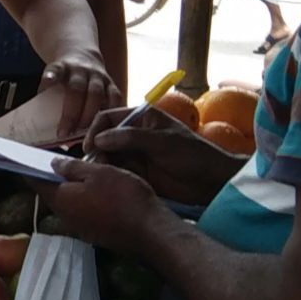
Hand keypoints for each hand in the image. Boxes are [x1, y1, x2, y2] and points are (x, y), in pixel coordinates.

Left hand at [33, 158, 172, 253]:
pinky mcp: (95, 234)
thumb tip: (53, 165)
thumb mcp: (98, 173)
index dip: (31, 169)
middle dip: (55, 178)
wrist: (149, 230)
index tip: (28, 158)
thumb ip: (72, 168)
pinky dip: (85, 200)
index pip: (36, 183)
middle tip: (62, 161)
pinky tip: (98, 192)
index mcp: (61, 201)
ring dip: (72, 190)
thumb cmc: (123, 196)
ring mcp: (80, 229)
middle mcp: (66, 218)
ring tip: (84, 173)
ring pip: (70, 204)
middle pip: (53, 194)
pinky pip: (83, 213)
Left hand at [43, 52, 124, 135]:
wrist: (82, 55)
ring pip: (97, 93)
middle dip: (71, 113)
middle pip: (77, 89)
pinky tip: (106, 125)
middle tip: (65, 132)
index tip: (47, 83)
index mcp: (62, 68)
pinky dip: (111, 111)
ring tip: (84, 132)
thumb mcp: (53, 81)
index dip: (51, 77)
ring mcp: (97, 75)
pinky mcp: (111, 83)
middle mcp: (80, 70)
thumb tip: (51, 134)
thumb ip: (49, 99)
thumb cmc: (64, 78)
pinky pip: (115, 97)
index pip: (55, 70)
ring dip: (90, 115)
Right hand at [84, 105, 243, 206]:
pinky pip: (116, 171)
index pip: (108, 118)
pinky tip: (106, 181)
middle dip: (96, 149)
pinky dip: (108, 174)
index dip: (95, 129)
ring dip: (100, 163)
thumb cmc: (192, 155)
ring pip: (107, 155)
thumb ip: (130, 137)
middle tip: (93, 164)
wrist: (211, 181)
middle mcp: (134, 134)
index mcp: (142, 118)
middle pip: (104, 137)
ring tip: (99, 174)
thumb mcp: (162, 142)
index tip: (89, 146)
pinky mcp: (137, 173)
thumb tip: (99, 139)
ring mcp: (135, 154)